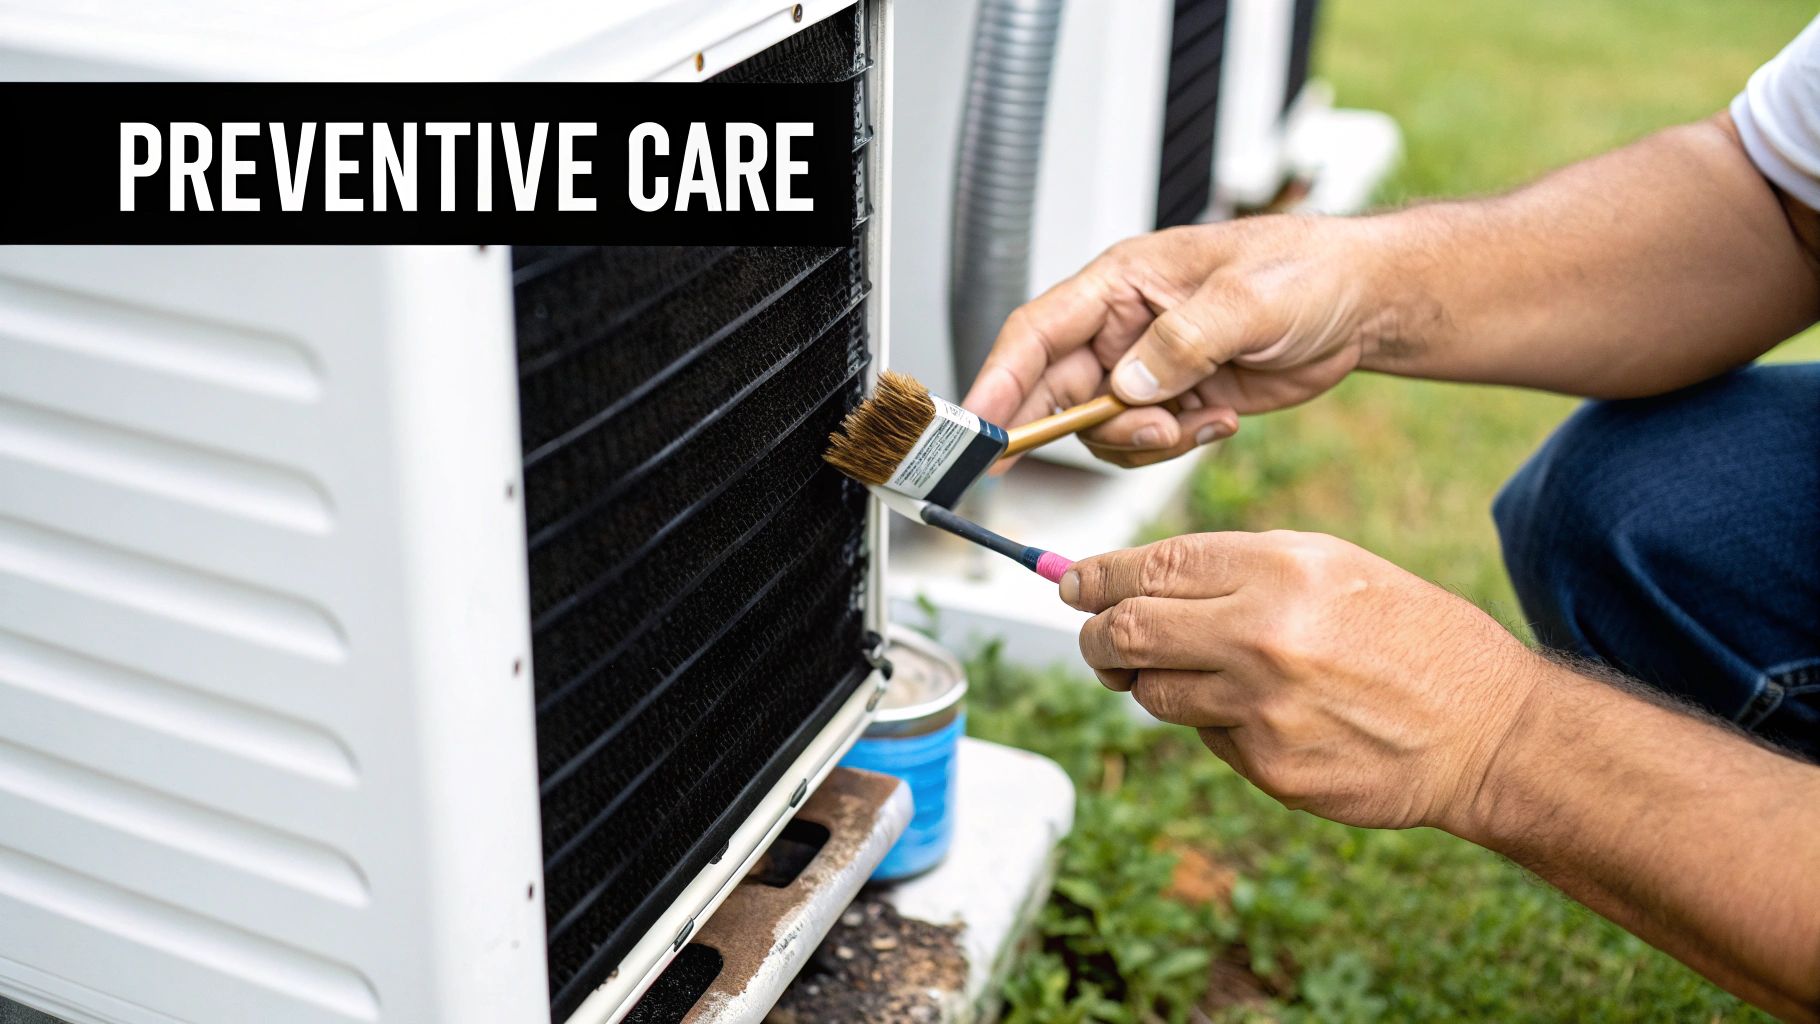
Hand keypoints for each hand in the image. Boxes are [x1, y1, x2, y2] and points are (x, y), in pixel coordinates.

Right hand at [962, 216, 1385, 466]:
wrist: (1363, 304)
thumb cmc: (1307, 271)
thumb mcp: (1247, 299)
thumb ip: (1182, 343)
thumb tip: (1128, 387)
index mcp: (1120, 283)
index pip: (1036, 333)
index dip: (999, 380)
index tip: (979, 428)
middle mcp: (1121, 328)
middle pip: (1057, 390)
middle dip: (1074, 428)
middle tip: (1116, 441)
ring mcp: (1147, 368)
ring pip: (1100, 429)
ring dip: (1139, 441)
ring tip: (1191, 422)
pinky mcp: (1176, 400)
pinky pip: (1146, 443)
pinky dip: (1176, 445)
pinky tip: (1222, 419)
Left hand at [1060, 531, 1542, 830]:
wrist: (1483, 729)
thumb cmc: (1405, 633)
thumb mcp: (1330, 565)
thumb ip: (1233, 568)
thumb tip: (1132, 580)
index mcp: (1280, 570)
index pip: (1150, 568)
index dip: (1096, 578)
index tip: (1072, 584)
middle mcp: (1263, 636)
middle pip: (1127, 633)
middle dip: (1096, 634)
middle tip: (1095, 635)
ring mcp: (1262, 709)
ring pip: (1153, 693)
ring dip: (1151, 681)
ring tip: (1196, 670)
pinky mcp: (1268, 768)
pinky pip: (1204, 737)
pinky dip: (1214, 722)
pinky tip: (1266, 713)